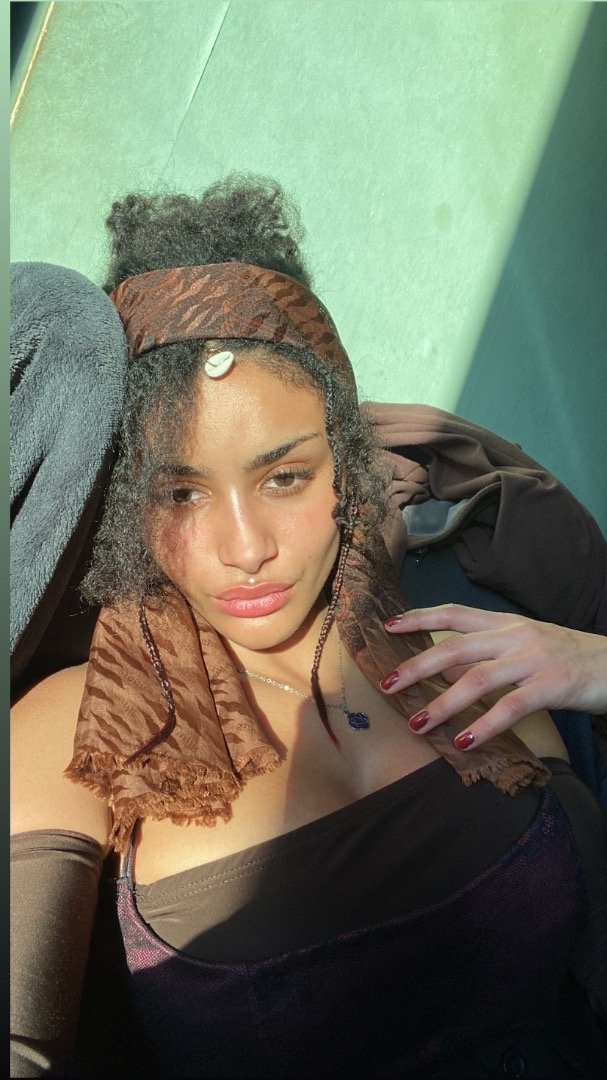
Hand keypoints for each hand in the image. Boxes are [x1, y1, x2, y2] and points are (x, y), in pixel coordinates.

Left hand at [380, 604, 606, 747]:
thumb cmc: (568, 658)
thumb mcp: (524, 648)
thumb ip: (485, 655)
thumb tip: (441, 668)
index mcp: (505, 623)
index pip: (453, 613)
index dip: (418, 618)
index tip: (387, 626)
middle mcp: (515, 636)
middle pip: (455, 647)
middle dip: (416, 666)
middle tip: (386, 685)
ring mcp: (534, 659)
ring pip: (477, 678)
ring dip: (443, 703)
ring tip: (418, 724)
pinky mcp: (552, 685)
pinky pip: (510, 707)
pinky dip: (484, 726)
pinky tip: (465, 743)